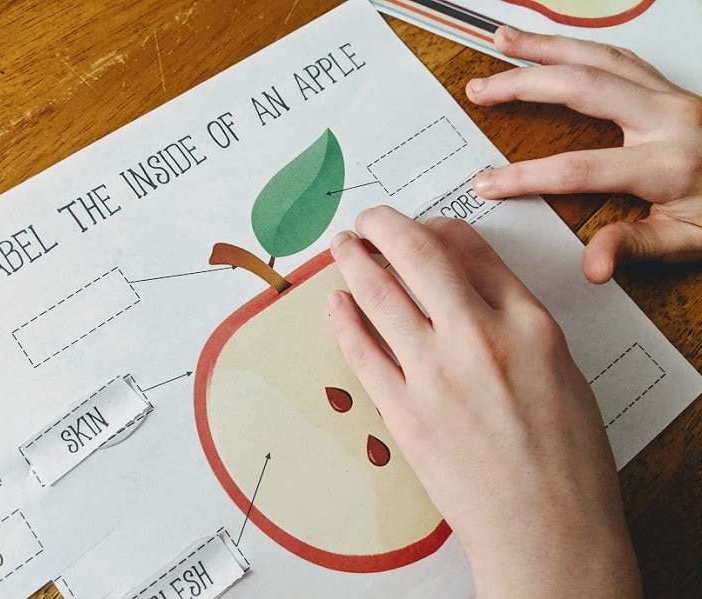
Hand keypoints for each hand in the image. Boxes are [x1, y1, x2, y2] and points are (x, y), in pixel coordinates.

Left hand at [328, 208, 640, 597]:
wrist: (548, 533)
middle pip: (417, 255)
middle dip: (383, 226)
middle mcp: (478, 338)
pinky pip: (361, 351)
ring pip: (378, 295)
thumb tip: (467, 276)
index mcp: (529, 323)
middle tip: (367, 218)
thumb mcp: (560, 368)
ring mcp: (434, 375)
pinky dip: (342, 321)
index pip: (470, 249)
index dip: (437, 228)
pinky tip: (334, 303)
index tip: (422, 226)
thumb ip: (514, 316)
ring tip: (341, 246)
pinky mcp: (402, 413)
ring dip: (352, 261)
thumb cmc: (567, 459)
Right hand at [466, 26, 701, 283]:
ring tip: (504, 41)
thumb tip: (592, 265)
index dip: (525, 176)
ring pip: (599, 57)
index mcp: (669, 161)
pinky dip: (578, 47)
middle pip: (582, 87)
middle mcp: (668, 116)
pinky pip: (617, 56)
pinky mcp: (670, 88)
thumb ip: (636, 247)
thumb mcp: (690, 242)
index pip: (580, 167)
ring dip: (546, 47)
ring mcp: (670, 95)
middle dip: (522, 85)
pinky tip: (554, 47)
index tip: (486, 184)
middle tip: (480, 88)